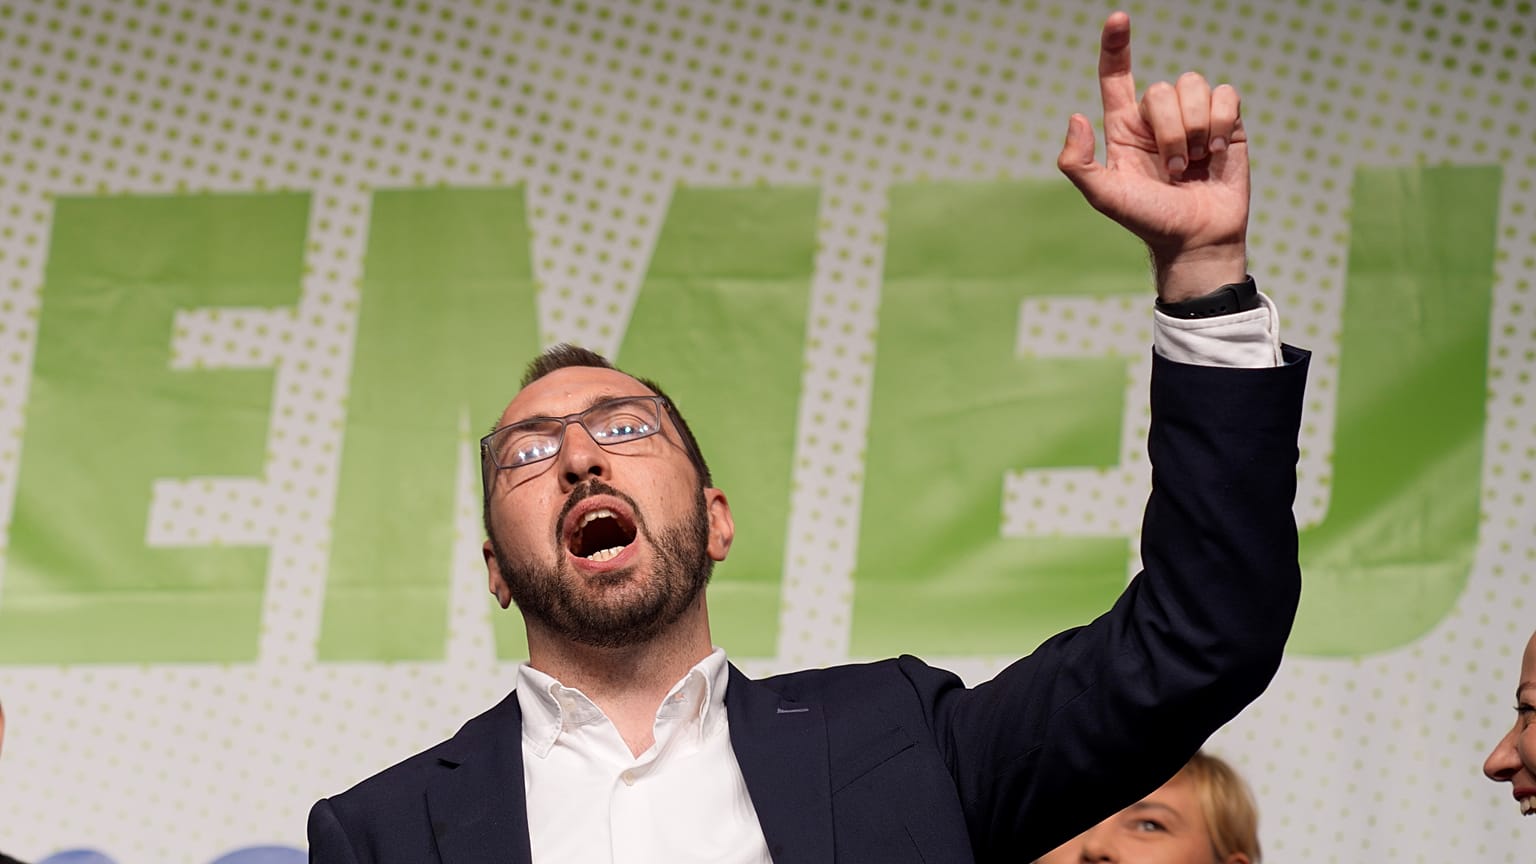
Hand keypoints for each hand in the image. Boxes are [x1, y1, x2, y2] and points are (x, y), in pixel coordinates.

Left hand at [1057, 11, 1248, 301]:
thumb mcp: (1105, 197)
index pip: (1116, 76)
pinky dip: (1223, 122)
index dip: (1116, 46)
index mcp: (1124, 128)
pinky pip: (1226, 94)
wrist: (1196, 239)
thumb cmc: (1149, 220)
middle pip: (1163, 88)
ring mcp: (1193, 119)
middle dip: (1171, 131)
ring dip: (1196, 129)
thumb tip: (1076, 117)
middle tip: (1174, 169)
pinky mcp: (1227, 123)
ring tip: (1196, 162)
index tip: (1118, 19)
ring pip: (1195, 86)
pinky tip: (1218, 151)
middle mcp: (1158, 118)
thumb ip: (1078, 164)